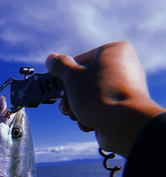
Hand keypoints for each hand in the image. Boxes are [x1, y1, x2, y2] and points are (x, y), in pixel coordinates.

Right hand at [46, 41, 164, 156]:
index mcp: (114, 52)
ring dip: (79, 109)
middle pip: (85, 81)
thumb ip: (60, 66)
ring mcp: (124, 89)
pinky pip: (101, 108)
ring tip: (79, 114)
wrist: (123, 124)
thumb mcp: (72, 76)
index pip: (80, 60)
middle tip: (67, 104)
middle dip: (72, 97)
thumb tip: (51, 59)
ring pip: (91, 97)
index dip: (67, 75)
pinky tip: (91, 121)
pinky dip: (92, 116)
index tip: (60, 85)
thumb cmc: (101, 96)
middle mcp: (123, 67)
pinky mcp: (122, 107)